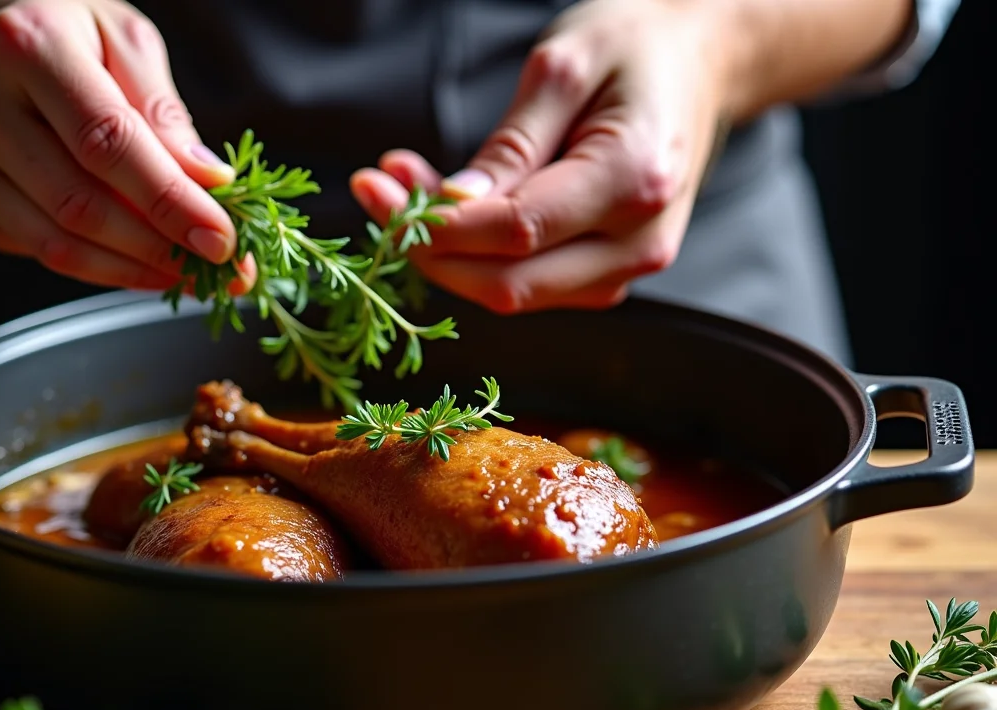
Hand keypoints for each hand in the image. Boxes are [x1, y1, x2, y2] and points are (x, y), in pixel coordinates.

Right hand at [0, 0, 254, 291]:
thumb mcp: (125, 40)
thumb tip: (206, 184)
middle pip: (80, 205)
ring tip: (184, 272)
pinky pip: (35, 250)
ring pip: (55, 243)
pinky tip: (134, 259)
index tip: (220, 239)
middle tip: (214, 267)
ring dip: (130, 269)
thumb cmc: (66, 33)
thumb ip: (163, 112)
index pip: (108, 143)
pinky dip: (95, 265)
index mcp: (27, 46)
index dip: (169, 201)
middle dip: (158, 247)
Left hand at [350, 0, 730, 312]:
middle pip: (510, 283)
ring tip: (403, 187)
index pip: (517, 232)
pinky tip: (447, 208)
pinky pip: (529, 283)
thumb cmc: (635, 47)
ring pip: (513, 293)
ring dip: (446, 254)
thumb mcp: (563, 66)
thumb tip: (453, 207)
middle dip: (428, 249)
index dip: (436, 224)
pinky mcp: (608, 272)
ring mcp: (629, 266)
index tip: (376, 190)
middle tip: (375, 193)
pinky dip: (476, 256)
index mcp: (634, 179)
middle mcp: (640, 242)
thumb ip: (510, 145)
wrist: (703, 62)